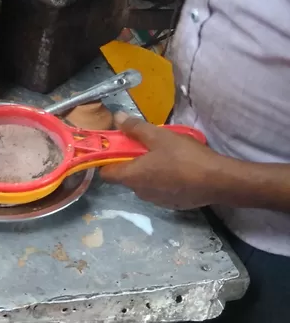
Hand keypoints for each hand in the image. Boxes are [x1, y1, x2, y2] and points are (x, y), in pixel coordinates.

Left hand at [101, 115, 228, 208]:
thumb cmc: (184, 157)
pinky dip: (164, 180)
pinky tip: (179, 170)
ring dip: (149, 171)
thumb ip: (136, 128)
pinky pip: (160, 190)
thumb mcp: (159, 136)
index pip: (106, 173)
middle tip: (147, 146)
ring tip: (167, 156)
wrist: (217, 181)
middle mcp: (139, 192)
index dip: (107, 160)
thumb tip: (117, 118)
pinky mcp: (172, 204)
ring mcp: (156, 201)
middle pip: (127, 176)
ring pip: (145, 183)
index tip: (116, 148)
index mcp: (132, 177)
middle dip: (132, 162)